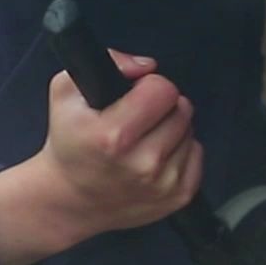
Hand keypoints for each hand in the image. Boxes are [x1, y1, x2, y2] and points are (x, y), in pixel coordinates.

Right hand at [0, 51, 201, 264]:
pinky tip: (154, 159)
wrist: (70, 201)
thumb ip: (109, 63)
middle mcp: (143, 164)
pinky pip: (197, 154)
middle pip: (182, 109)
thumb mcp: (67, 93)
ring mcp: (164, 184)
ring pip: (190, 131)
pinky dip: (180, 152)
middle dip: (162, 108)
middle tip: (138, 120)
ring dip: (171, 130)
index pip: (163, 89)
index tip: (135, 96)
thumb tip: (146, 67)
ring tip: (143, 141)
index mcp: (114, 136)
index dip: (149, 86)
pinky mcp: (180, 197)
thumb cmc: (70, 143)